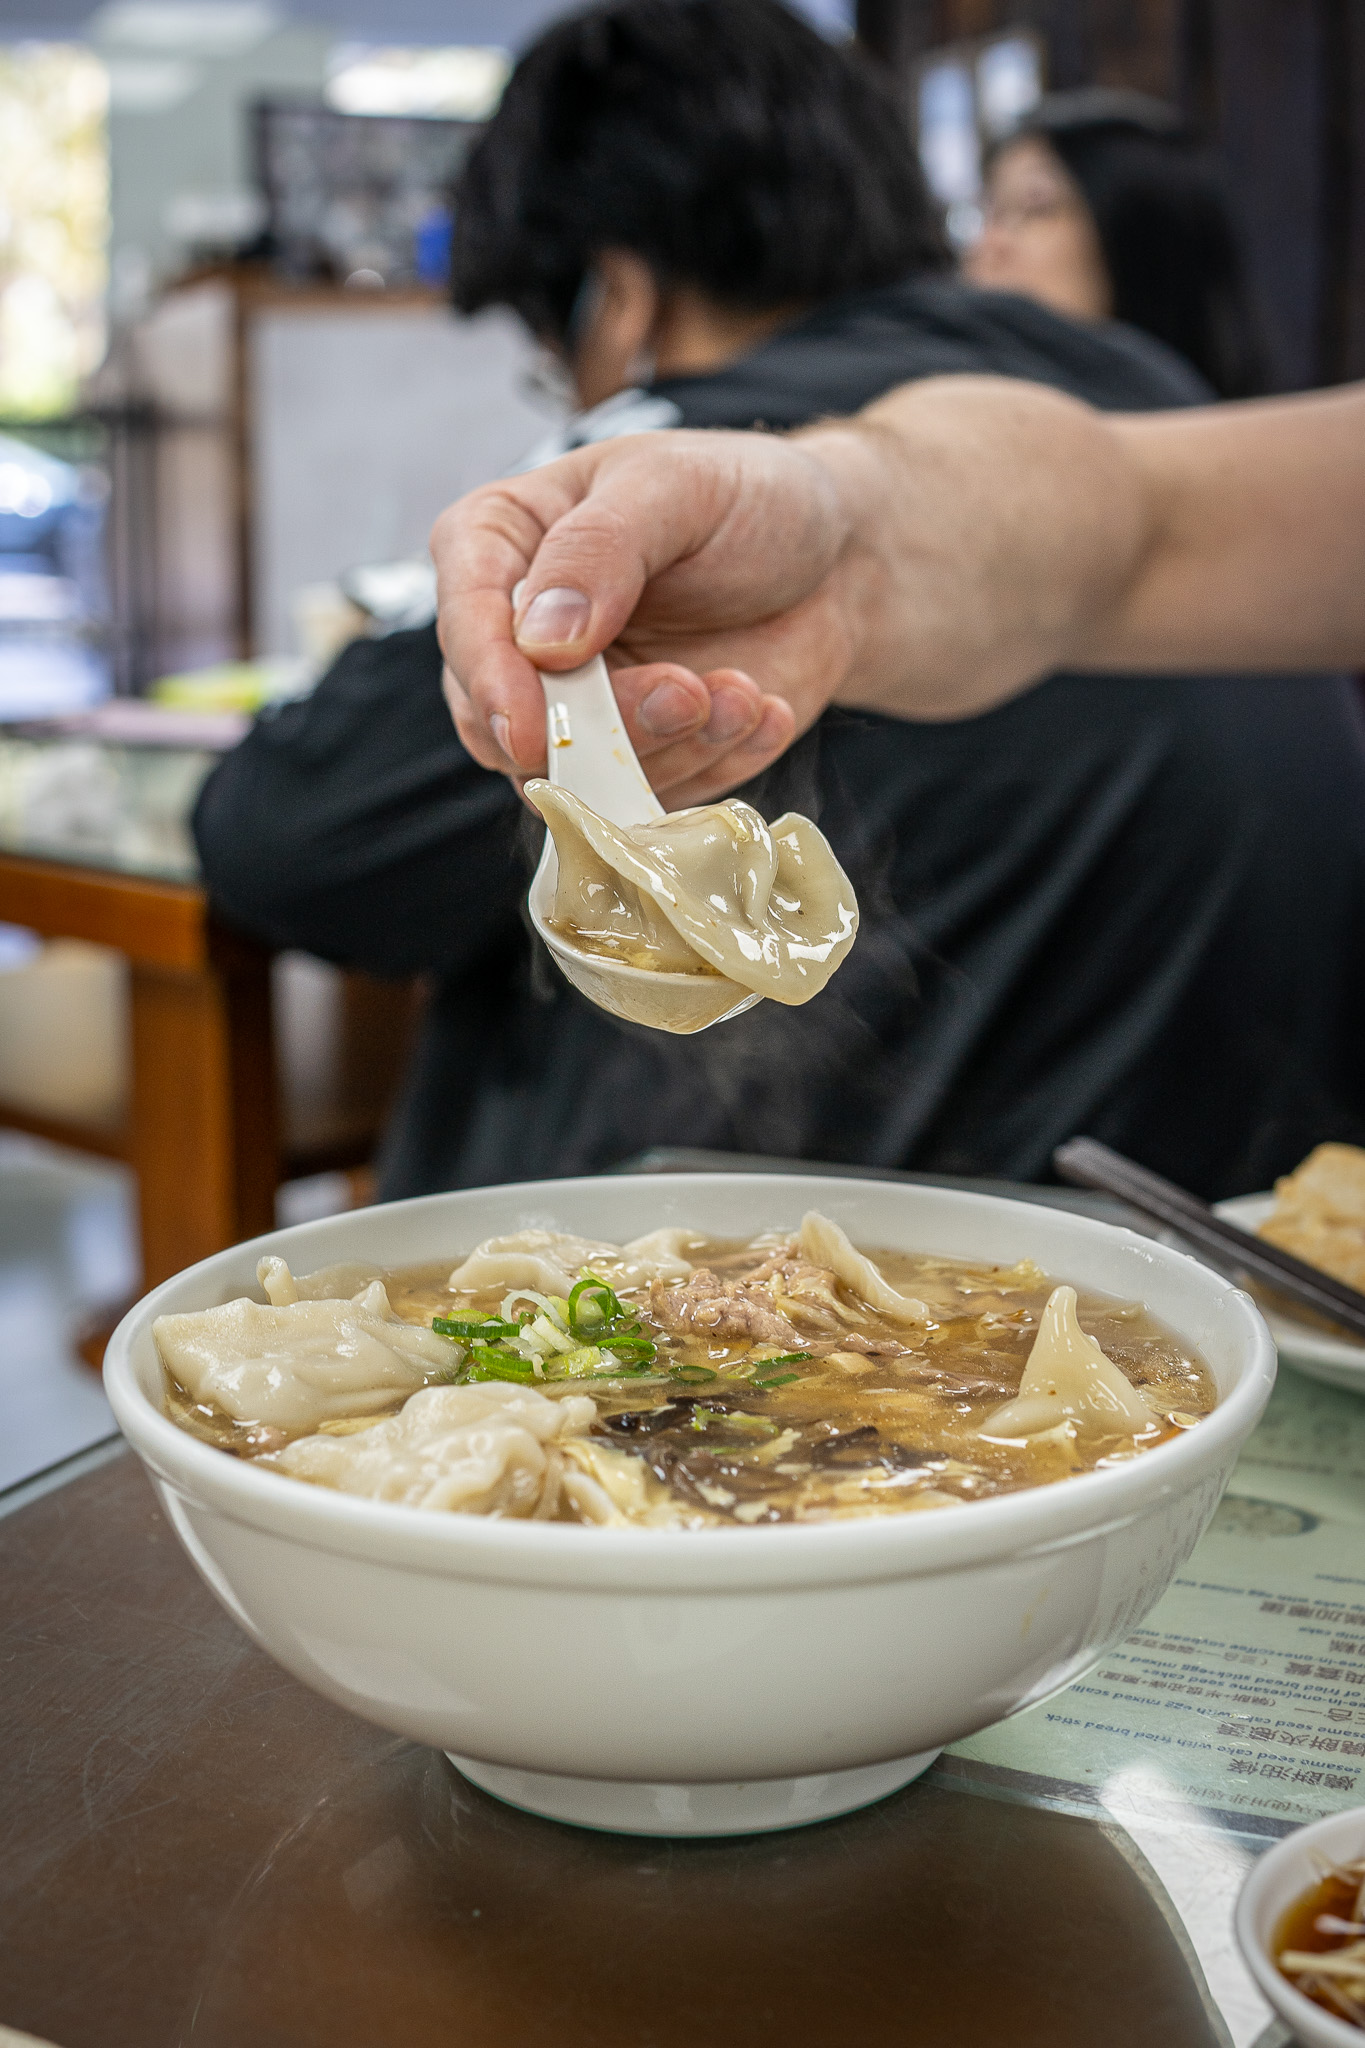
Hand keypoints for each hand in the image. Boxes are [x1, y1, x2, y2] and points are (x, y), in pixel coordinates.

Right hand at [432, 428, 862, 807]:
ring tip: (743, 692)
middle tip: (691, 691)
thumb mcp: (677, 488)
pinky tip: (759, 707)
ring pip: (577, 777)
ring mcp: (575, 709)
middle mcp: (519, 637)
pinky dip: (712, 763)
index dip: (490, 682)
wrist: (839, 564)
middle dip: (601, 730)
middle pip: (504, 723)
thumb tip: (541, 640)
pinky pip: (646, 800)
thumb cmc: (749, 499)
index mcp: (500, 543)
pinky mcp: (633, 760)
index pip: (463, 621)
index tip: (530, 729)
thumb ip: (602, 549)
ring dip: (672, 746)